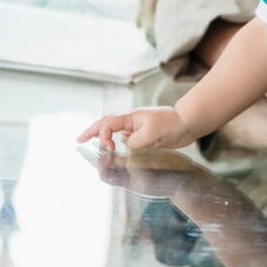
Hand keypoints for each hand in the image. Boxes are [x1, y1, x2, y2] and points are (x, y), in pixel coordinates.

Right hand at [77, 106, 194, 151]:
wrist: (187, 123)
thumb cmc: (171, 125)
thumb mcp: (151, 134)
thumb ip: (134, 141)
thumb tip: (125, 144)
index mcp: (131, 118)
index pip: (109, 124)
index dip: (103, 136)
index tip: (108, 148)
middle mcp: (132, 121)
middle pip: (106, 123)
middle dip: (92, 130)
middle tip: (79, 139)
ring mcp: (137, 127)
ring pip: (114, 129)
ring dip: (101, 134)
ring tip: (89, 140)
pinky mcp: (143, 134)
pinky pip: (123, 137)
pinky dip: (113, 140)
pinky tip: (111, 146)